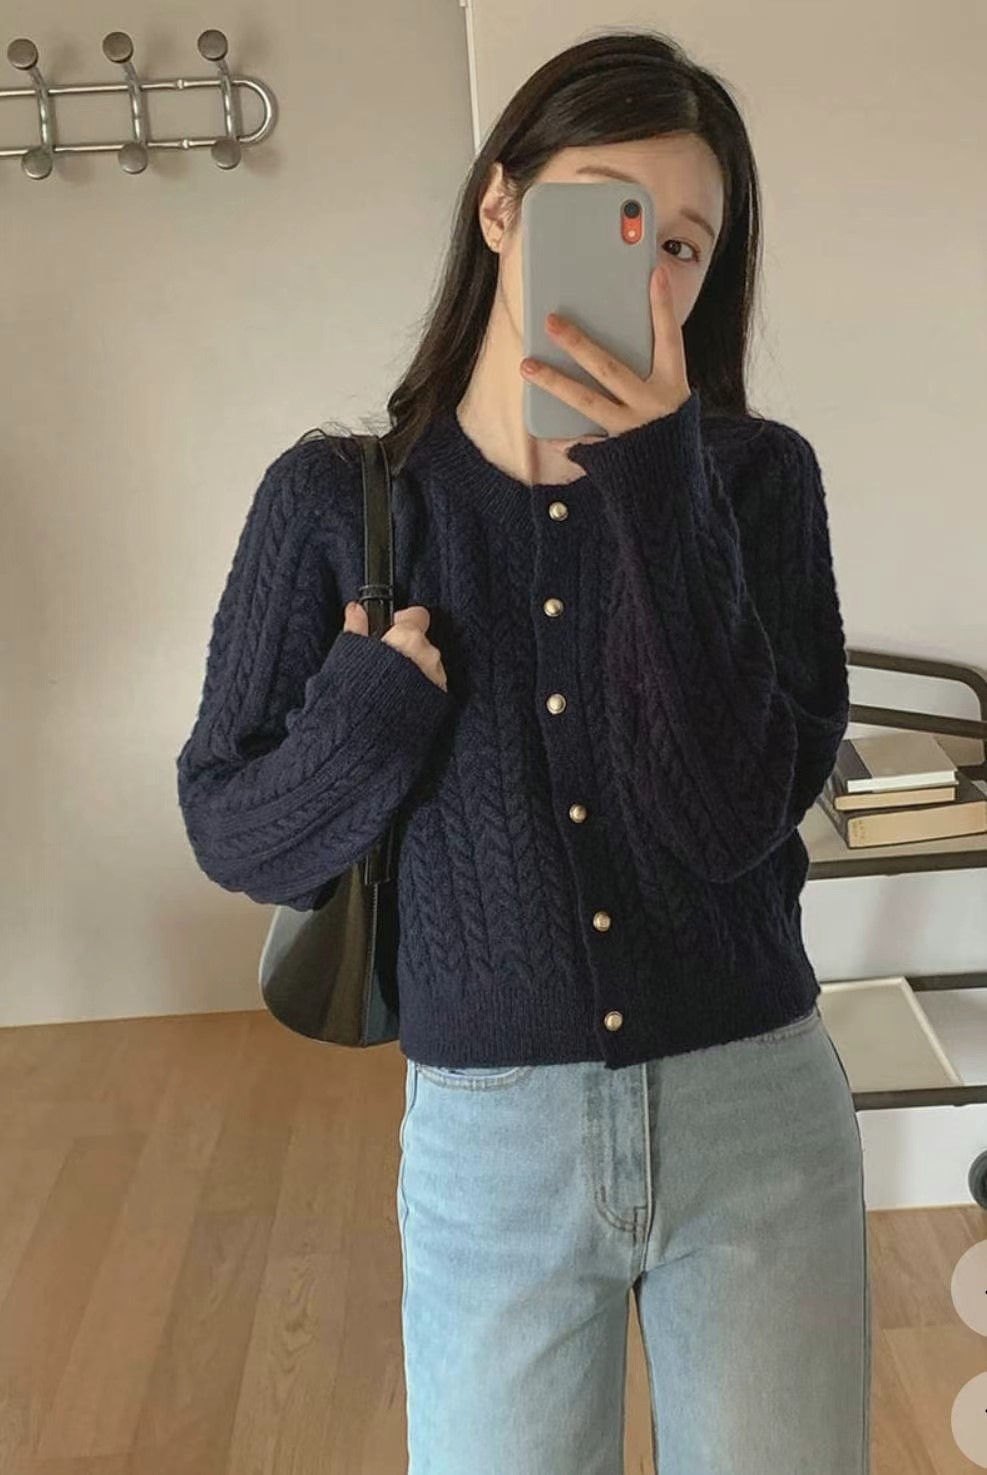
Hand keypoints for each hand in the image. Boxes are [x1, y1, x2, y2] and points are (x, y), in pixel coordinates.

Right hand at [344, 600, 447, 692]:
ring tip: (389, 686)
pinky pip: (430, 684)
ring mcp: (437, 679)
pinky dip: (418, 687)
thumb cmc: (357, 697)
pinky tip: (399, 698)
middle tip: (382, 663)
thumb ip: (356, 628)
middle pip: (420, 641)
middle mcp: (429, 656)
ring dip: (412, 669)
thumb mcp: (349, 657)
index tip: (388, 630)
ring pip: (426, 664)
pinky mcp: (440, 701)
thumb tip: (356, 610)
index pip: (417, 615)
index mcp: (409, 639)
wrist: (370, 738)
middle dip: (404, 649)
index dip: (401, 621)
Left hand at [518, 261, 691, 456]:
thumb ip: (646, 373)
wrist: (672, 489)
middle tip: (551, 322)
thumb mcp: (667, 399)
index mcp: (672, 386)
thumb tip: (603, 342)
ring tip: (527, 364)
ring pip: (587, 401)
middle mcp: (652, 406)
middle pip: (610, 368)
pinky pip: (579, 442)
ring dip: (554, 381)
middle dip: (578, 344)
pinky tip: (539, 429)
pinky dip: (559, 437)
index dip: (663, 308)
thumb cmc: (666, 433)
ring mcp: (630, 430)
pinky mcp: (612, 454)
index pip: (670, 340)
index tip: (654, 275)